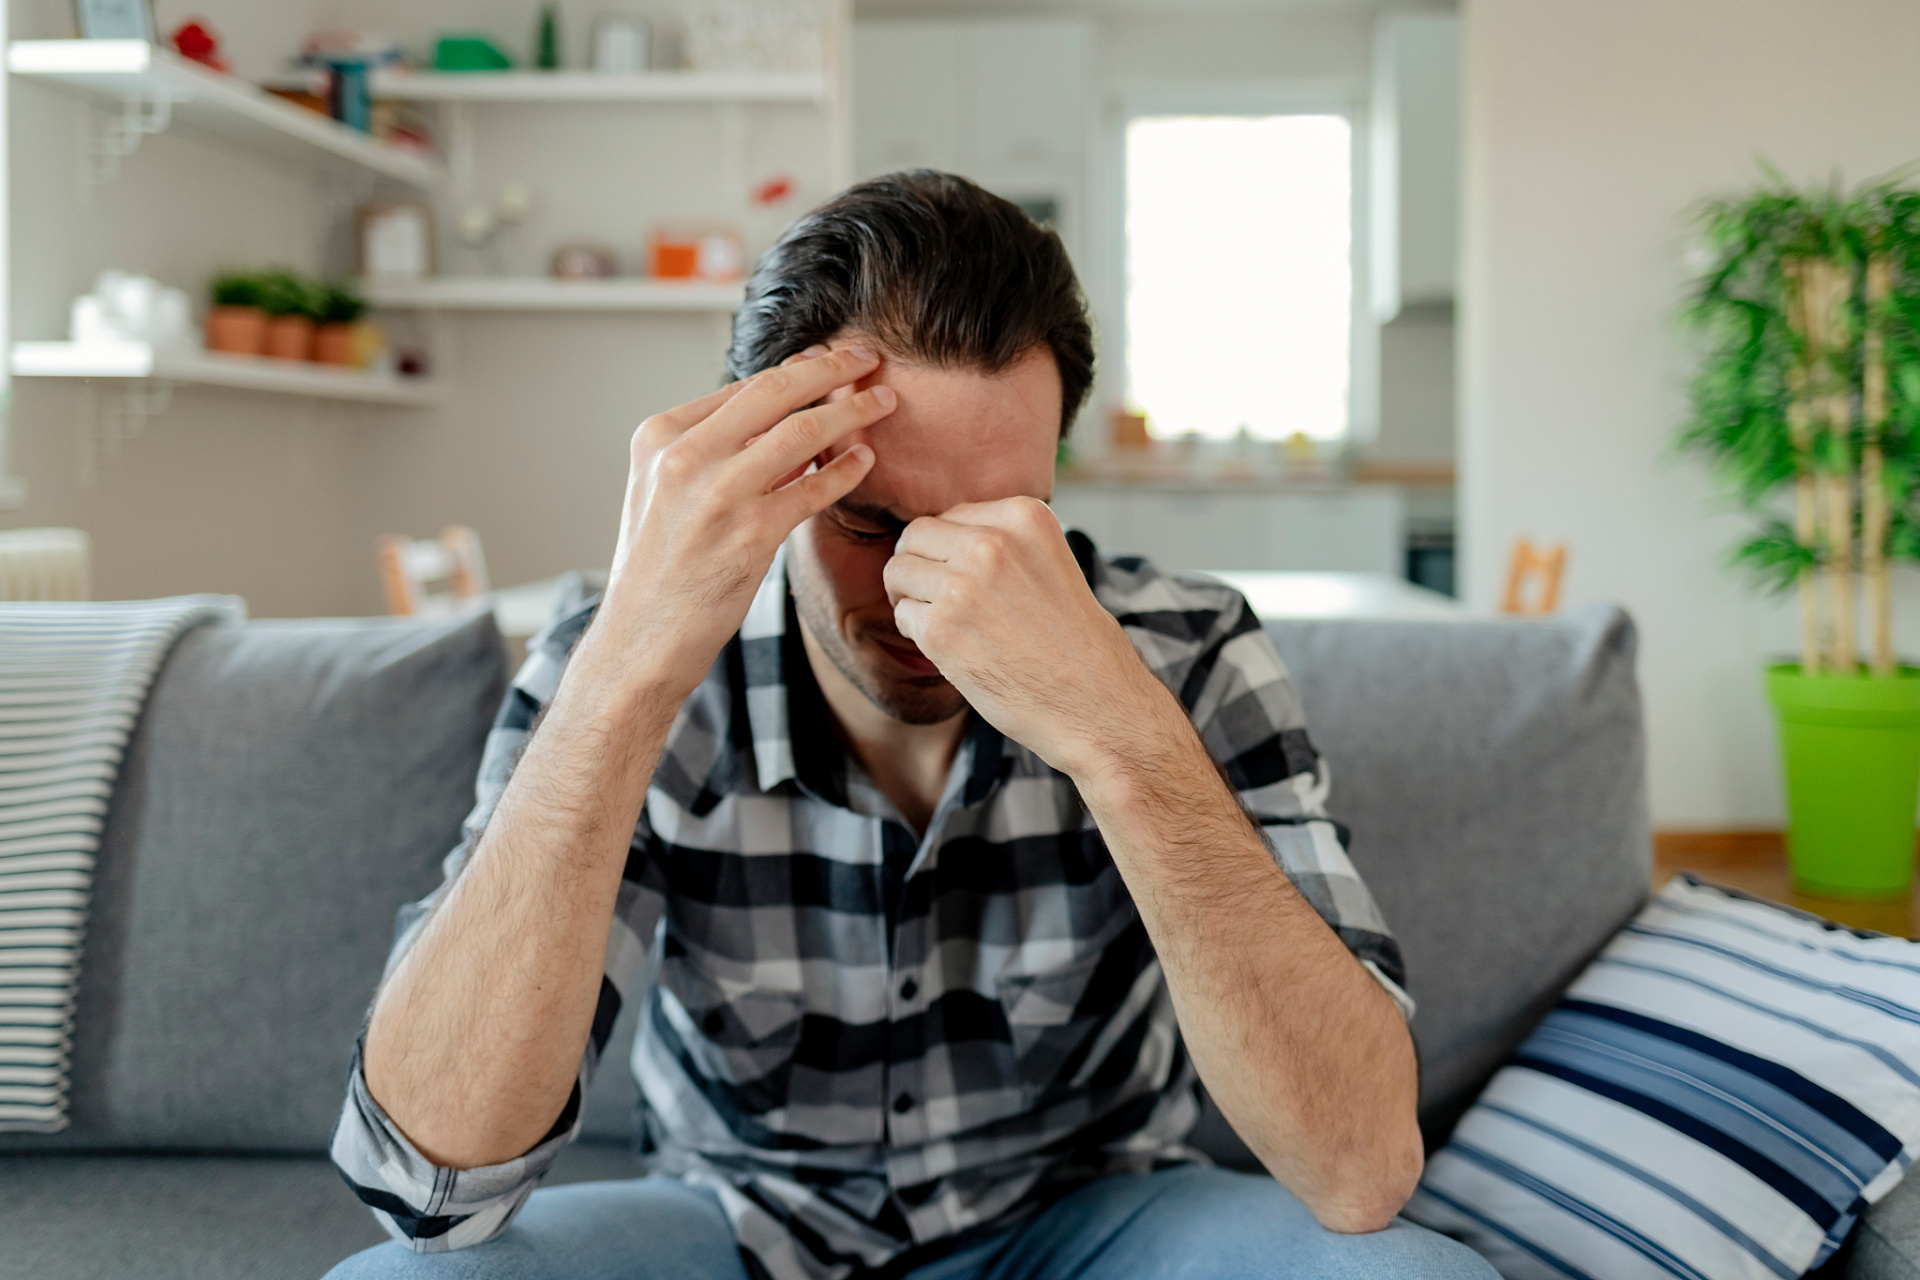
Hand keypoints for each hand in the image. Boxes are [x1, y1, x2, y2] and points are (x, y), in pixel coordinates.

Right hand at [585, 347, 893, 697]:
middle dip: (830, 368)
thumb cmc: (660, 568)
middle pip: (774, 392)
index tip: (829, 360)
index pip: (742, 386)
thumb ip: (715, 450)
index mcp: (660, 436)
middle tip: (867, 358)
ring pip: (801, 433)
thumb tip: (783, 418)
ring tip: (882, 402)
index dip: (797, 368)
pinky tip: (865, 460)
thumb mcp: (665, 490)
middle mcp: (684, 457)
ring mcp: (718, 495)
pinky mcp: (750, 535)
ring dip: (850, 411)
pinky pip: (813, 489)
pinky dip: (846, 471)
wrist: (640, 637)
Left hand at [883, 497, 1180, 777]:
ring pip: (898, 571)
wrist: (1098, 706)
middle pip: (916, 535)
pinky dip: (919, 635)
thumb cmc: (1078, 645)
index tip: (971, 582)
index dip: (951, 551)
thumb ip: (1006, 544)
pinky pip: (903, 615)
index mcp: (1024, 516)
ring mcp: (963, 584)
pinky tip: (954, 652)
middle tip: (942, 602)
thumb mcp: (1053, 564)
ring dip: (913, 599)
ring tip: (948, 626)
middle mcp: (991, 541)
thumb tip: (943, 541)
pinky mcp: (941, 629)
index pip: (951, 514)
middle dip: (921, 567)